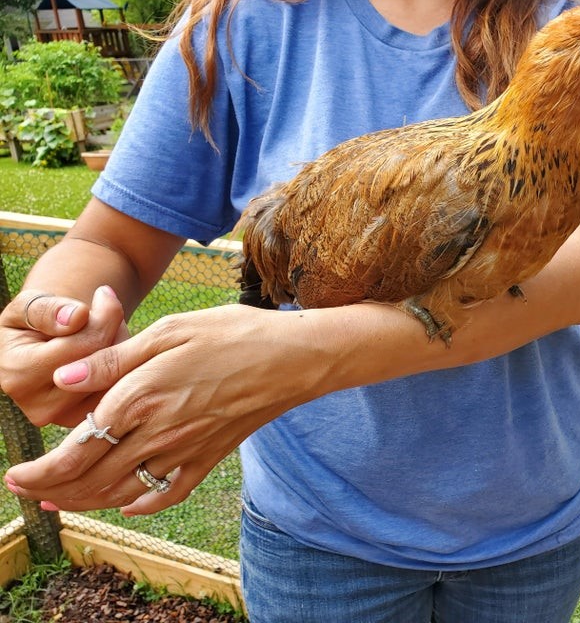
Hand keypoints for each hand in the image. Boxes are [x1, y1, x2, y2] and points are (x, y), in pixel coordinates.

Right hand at [0, 286, 127, 426]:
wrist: (44, 344)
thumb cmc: (37, 320)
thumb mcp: (31, 305)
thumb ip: (49, 309)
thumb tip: (76, 317)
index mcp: (19, 376)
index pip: (81, 345)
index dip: (102, 316)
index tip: (105, 294)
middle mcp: (41, 407)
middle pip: (103, 365)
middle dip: (114, 332)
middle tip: (109, 308)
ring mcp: (68, 419)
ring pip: (118, 378)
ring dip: (122, 349)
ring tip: (106, 328)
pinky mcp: (90, 420)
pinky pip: (124, 389)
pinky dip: (126, 366)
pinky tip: (112, 349)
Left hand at [4, 304, 317, 515]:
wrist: (296, 358)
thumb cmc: (235, 333)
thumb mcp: (172, 330)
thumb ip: (116, 359)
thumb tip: (66, 380)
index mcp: (142, 396)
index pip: (76, 448)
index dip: (40, 469)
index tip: (18, 472)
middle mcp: (160, 432)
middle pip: (92, 478)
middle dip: (51, 490)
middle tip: (27, 490)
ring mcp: (187, 450)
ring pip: (123, 491)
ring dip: (86, 501)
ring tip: (62, 500)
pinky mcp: (210, 457)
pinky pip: (168, 494)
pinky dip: (141, 504)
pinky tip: (128, 502)